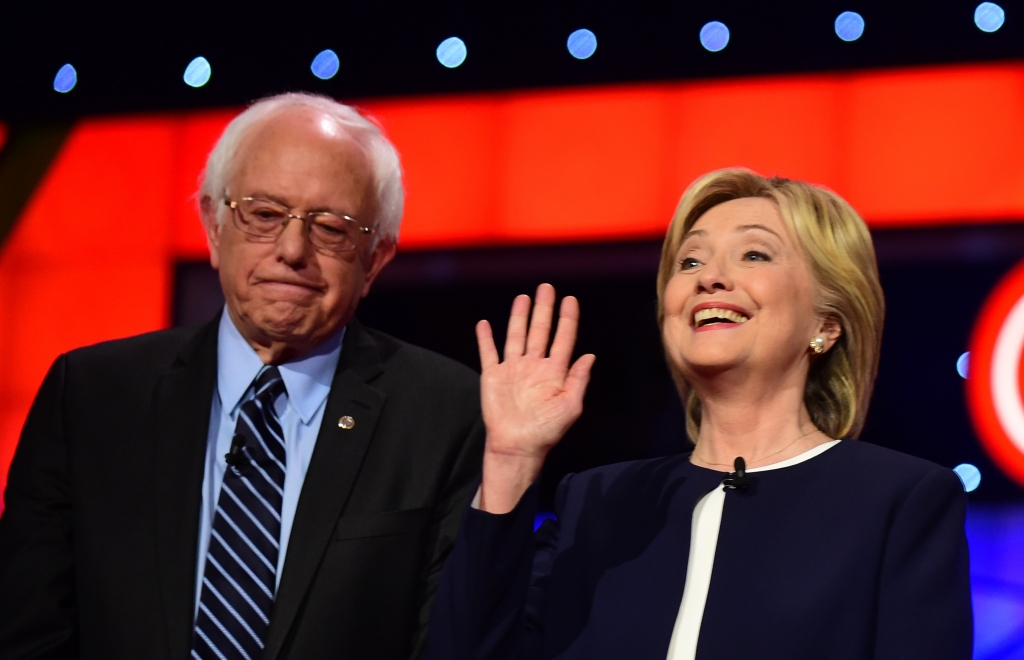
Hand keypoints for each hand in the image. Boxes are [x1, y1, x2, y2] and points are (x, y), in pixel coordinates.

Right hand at [476, 283, 595, 512]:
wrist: (517, 446)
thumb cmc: (546, 431)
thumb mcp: (570, 407)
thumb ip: (578, 380)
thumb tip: (590, 355)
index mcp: (554, 372)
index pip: (563, 338)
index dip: (567, 319)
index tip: (570, 300)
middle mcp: (534, 366)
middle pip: (540, 330)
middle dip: (544, 309)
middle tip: (546, 288)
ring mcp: (513, 369)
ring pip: (516, 336)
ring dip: (519, 317)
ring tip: (523, 298)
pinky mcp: (493, 376)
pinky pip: (489, 353)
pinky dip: (485, 338)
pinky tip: (484, 323)